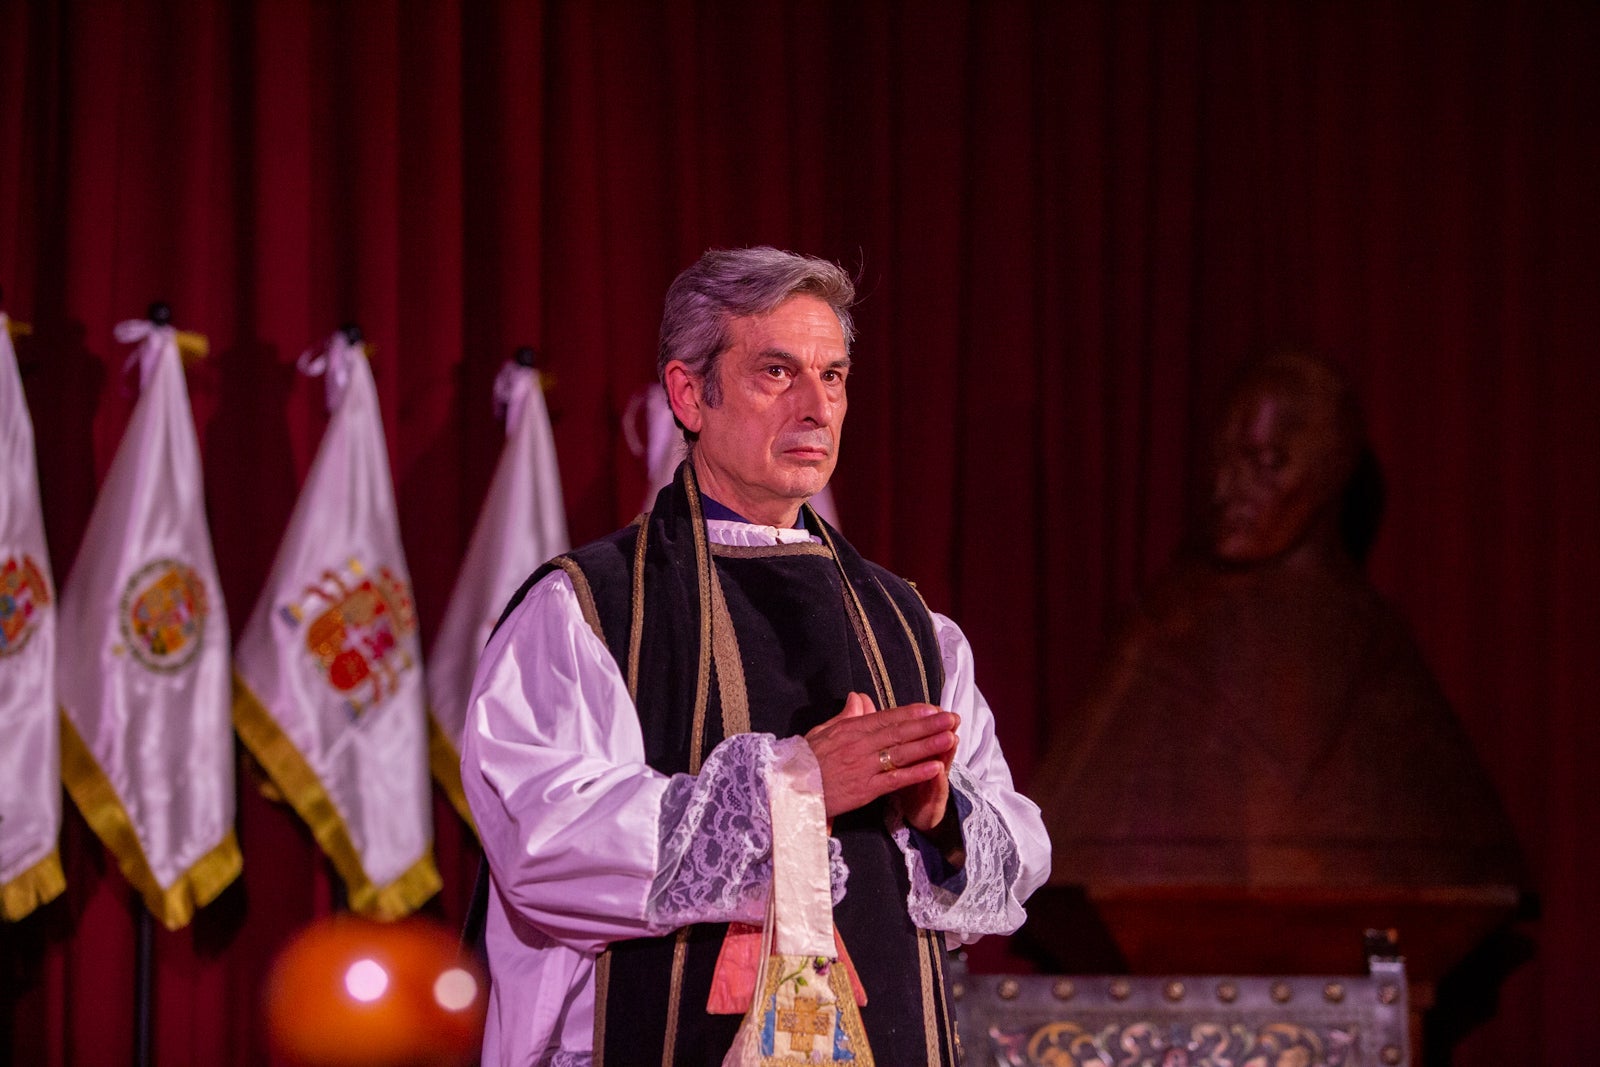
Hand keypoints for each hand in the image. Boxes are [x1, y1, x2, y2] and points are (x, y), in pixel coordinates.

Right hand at [804, 692, 958, 824]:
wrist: (785, 789)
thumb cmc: (802, 760)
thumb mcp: (822, 732)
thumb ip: (844, 716)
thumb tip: (857, 697)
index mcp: (850, 730)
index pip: (886, 717)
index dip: (912, 712)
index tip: (933, 707)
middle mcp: (859, 745)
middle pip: (899, 732)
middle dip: (928, 725)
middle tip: (953, 718)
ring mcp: (863, 767)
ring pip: (901, 753)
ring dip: (928, 745)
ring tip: (951, 737)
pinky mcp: (863, 790)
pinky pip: (894, 780)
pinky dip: (915, 773)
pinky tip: (935, 768)